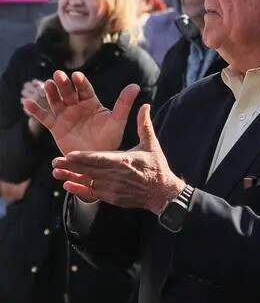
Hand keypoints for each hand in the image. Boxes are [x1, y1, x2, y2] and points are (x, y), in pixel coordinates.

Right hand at [23, 70, 139, 155]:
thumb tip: (136, 86)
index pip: (85, 90)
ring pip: (56, 102)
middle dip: (63, 84)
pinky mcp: (56, 127)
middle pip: (68, 93)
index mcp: (92, 103)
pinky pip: (44, 118)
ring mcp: (65, 116)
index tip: (77, 76)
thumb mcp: (117, 121)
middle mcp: (77, 107)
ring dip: (50, 93)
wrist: (97, 160)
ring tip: (47, 84)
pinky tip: (27, 103)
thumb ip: (124, 104)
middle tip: (58, 75)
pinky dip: (36, 110)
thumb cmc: (110, 140)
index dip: (80, 82)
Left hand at [51, 104, 184, 212]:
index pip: (100, 159)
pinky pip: (92, 194)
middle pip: (89, 170)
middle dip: (71, 166)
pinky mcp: (112, 197)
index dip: (84, 157)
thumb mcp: (151, 145)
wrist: (162, 192)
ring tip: (56, 173)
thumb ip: (143, 125)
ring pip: (88, 182)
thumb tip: (144, 105)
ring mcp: (113, 188)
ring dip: (71, 178)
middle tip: (55, 161)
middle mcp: (116, 176)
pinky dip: (79, 190)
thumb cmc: (156, 167)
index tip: (69, 154)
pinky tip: (68, 185)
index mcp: (124, 161)